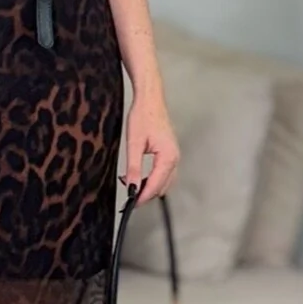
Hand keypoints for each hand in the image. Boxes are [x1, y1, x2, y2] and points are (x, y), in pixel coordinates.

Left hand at [122, 90, 178, 206]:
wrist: (150, 99)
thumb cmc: (143, 116)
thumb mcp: (134, 143)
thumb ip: (134, 167)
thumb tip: (132, 186)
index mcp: (168, 157)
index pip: (156, 185)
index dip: (142, 196)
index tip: (130, 203)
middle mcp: (175, 158)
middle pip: (162, 187)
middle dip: (146, 193)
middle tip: (128, 194)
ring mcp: (174, 156)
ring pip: (164, 182)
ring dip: (149, 187)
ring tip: (131, 184)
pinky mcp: (170, 153)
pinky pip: (164, 173)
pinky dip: (153, 179)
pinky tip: (139, 176)